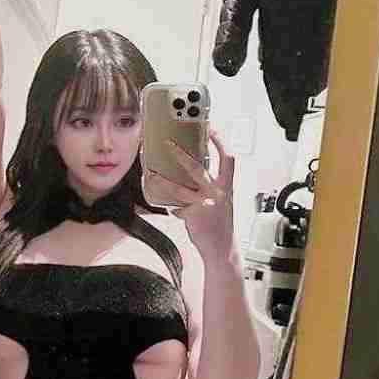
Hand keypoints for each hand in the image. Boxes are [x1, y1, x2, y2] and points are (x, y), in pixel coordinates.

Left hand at [144, 129, 235, 266]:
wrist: (221, 248)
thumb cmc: (220, 225)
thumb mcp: (221, 202)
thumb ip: (209, 188)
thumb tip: (190, 175)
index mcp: (226, 187)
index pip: (228, 159)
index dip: (220, 143)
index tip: (211, 130)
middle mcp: (217, 193)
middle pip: (196, 168)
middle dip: (180, 154)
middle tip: (167, 144)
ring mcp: (204, 204)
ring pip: (178, 188)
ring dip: (162, 181)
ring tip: (151, 175)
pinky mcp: (194, 215)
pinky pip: (176, 206)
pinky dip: (171, 206)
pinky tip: (168, 207)